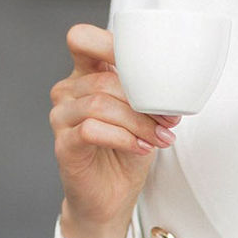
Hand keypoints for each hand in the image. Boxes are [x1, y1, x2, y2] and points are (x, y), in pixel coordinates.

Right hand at [49, 23, 181, 227]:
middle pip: (105, 80)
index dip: (108, 43)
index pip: (83, 40)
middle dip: (144, 101)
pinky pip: (91, 129)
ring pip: (100, 104)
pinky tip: (140, 147)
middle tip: (168, 122)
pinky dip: (122, 137)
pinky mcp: (63, 144)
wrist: (111, 197)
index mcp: (86, 75)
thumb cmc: (126, 152)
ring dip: (137, 122)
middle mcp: (68, 91)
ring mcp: (61, 117)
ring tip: (158, 139)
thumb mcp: (144, 116)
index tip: (148, 66)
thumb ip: (150, 93)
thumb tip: (176, 84)